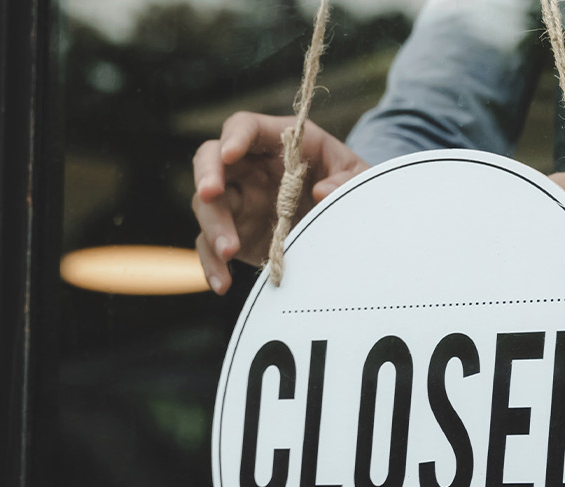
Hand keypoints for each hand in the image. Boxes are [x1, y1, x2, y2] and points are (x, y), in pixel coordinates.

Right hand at [193, 113, 370, 294]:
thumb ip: (346, 180)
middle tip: (209, 194)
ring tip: (230, 251)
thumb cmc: (349, 187)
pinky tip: (223, 283)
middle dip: (206, 175)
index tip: (231, 153)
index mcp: (278, 143)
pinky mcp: (234, 233)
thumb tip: (322, 191)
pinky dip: (212, 264)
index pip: (245, 126)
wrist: (346, 224)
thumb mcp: (358, 179)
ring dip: (212, 226)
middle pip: (209, 159)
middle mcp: (250, 167)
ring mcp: (238, 201)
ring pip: (206, 205)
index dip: (235, 136)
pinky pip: (211, 245)